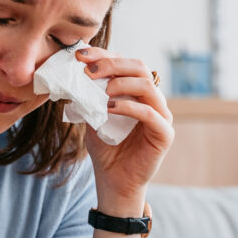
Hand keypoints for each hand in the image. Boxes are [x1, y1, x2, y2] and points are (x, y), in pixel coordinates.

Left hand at [75, 47, 173, 215]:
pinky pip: (150, 113)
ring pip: (147, 85)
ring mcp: (162, 115)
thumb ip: (89, 97)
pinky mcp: (164, 134)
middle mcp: (153, 99)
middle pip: (139, 67)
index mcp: (137, 92)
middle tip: (89, 70)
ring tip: (101, 92)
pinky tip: (109, 108)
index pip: (124, 63)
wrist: (114, 182)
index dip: (104, 55)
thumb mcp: (92, 117)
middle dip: (112, 64)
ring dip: (121, 83)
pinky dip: (129, 107)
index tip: (80, 55)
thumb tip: (73, 74)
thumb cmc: (106, 149)